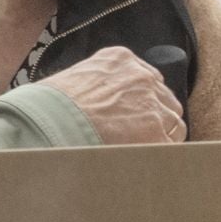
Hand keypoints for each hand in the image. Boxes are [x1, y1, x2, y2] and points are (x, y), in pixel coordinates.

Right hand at [32, 46, 184, 145]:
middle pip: (164, 99)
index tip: (134, 114)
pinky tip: (144, 162)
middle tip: (138, 136)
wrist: (48, 127)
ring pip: (173, 122)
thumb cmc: (47, 107)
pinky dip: (160, 155)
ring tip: (140, 152)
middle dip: (155, 116)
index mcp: (121, 59)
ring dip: (160, 136)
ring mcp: (152, 104)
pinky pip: (171, 146)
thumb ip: (95, 85)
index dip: (142, 101)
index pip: (147, 79)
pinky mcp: (156, 133)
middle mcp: (142, 77)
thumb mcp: (72, 79)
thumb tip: (95, 103)